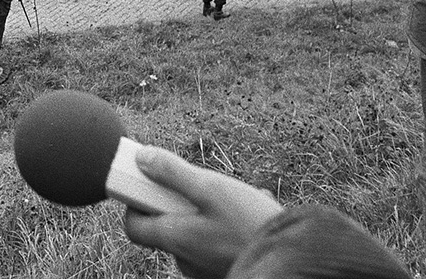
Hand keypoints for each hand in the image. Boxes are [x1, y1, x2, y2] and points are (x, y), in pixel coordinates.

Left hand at [123, 146, 281, 278]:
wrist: (292, 256)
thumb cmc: (250, 223)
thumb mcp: (210, 187)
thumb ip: (172, 172)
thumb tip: (141, 158)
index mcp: (175, 239)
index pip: (133, 227)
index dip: (136, 204)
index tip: (150, 186)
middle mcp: (185, 259)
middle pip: (167, 226)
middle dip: (181, 203)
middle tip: (206, 188)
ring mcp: (204, 269)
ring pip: (195, 232)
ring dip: (208, 213)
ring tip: (238, 199)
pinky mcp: (224, 269)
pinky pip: (215, 243)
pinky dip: (226, 227)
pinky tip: (251, 210)